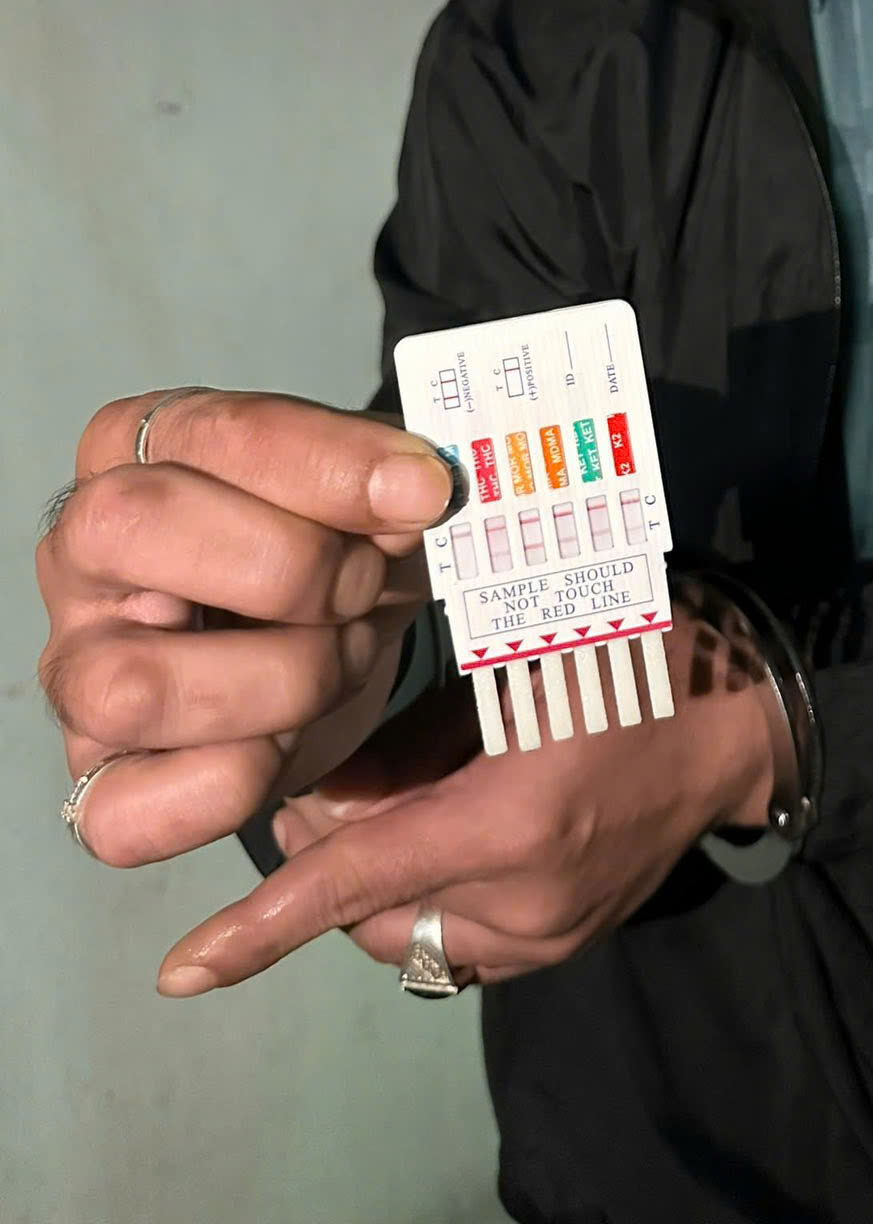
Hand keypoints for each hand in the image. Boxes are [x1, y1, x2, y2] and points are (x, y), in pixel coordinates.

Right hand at [36, 388, 455, 866]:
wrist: (335, 637)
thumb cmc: (338, 542)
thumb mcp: (368, 492)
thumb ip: (384, 483)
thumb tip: (417, 493)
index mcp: (138, 442)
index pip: (216, 433)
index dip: (329, 466)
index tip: (424, 493)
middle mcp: (80, 548)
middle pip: (138, 526)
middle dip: (293, 566)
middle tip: (365, 585)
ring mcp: (75, 667)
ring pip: (130, 685)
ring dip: (281, 680)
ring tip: (338, 658)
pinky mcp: (96, 778)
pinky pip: (123, 813)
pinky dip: (231, 787)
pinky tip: (288, 742)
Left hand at [152, 612, 776, 995]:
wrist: (748, 720)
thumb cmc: (637, 653)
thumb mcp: (515, 658)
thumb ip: (409, 737)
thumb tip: (323, 788)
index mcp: (513, 819)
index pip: (354, 881)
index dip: (261, 925)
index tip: (183, 970)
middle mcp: (529, 899)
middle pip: (371, 920)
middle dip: (328, 869)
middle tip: (331, 786)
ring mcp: (555, 932)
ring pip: (415, 941)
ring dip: (379, 889)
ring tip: (397, 803)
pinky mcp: (572, 940)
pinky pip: (467, 944)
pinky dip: (432, 899)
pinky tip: (450, 829)